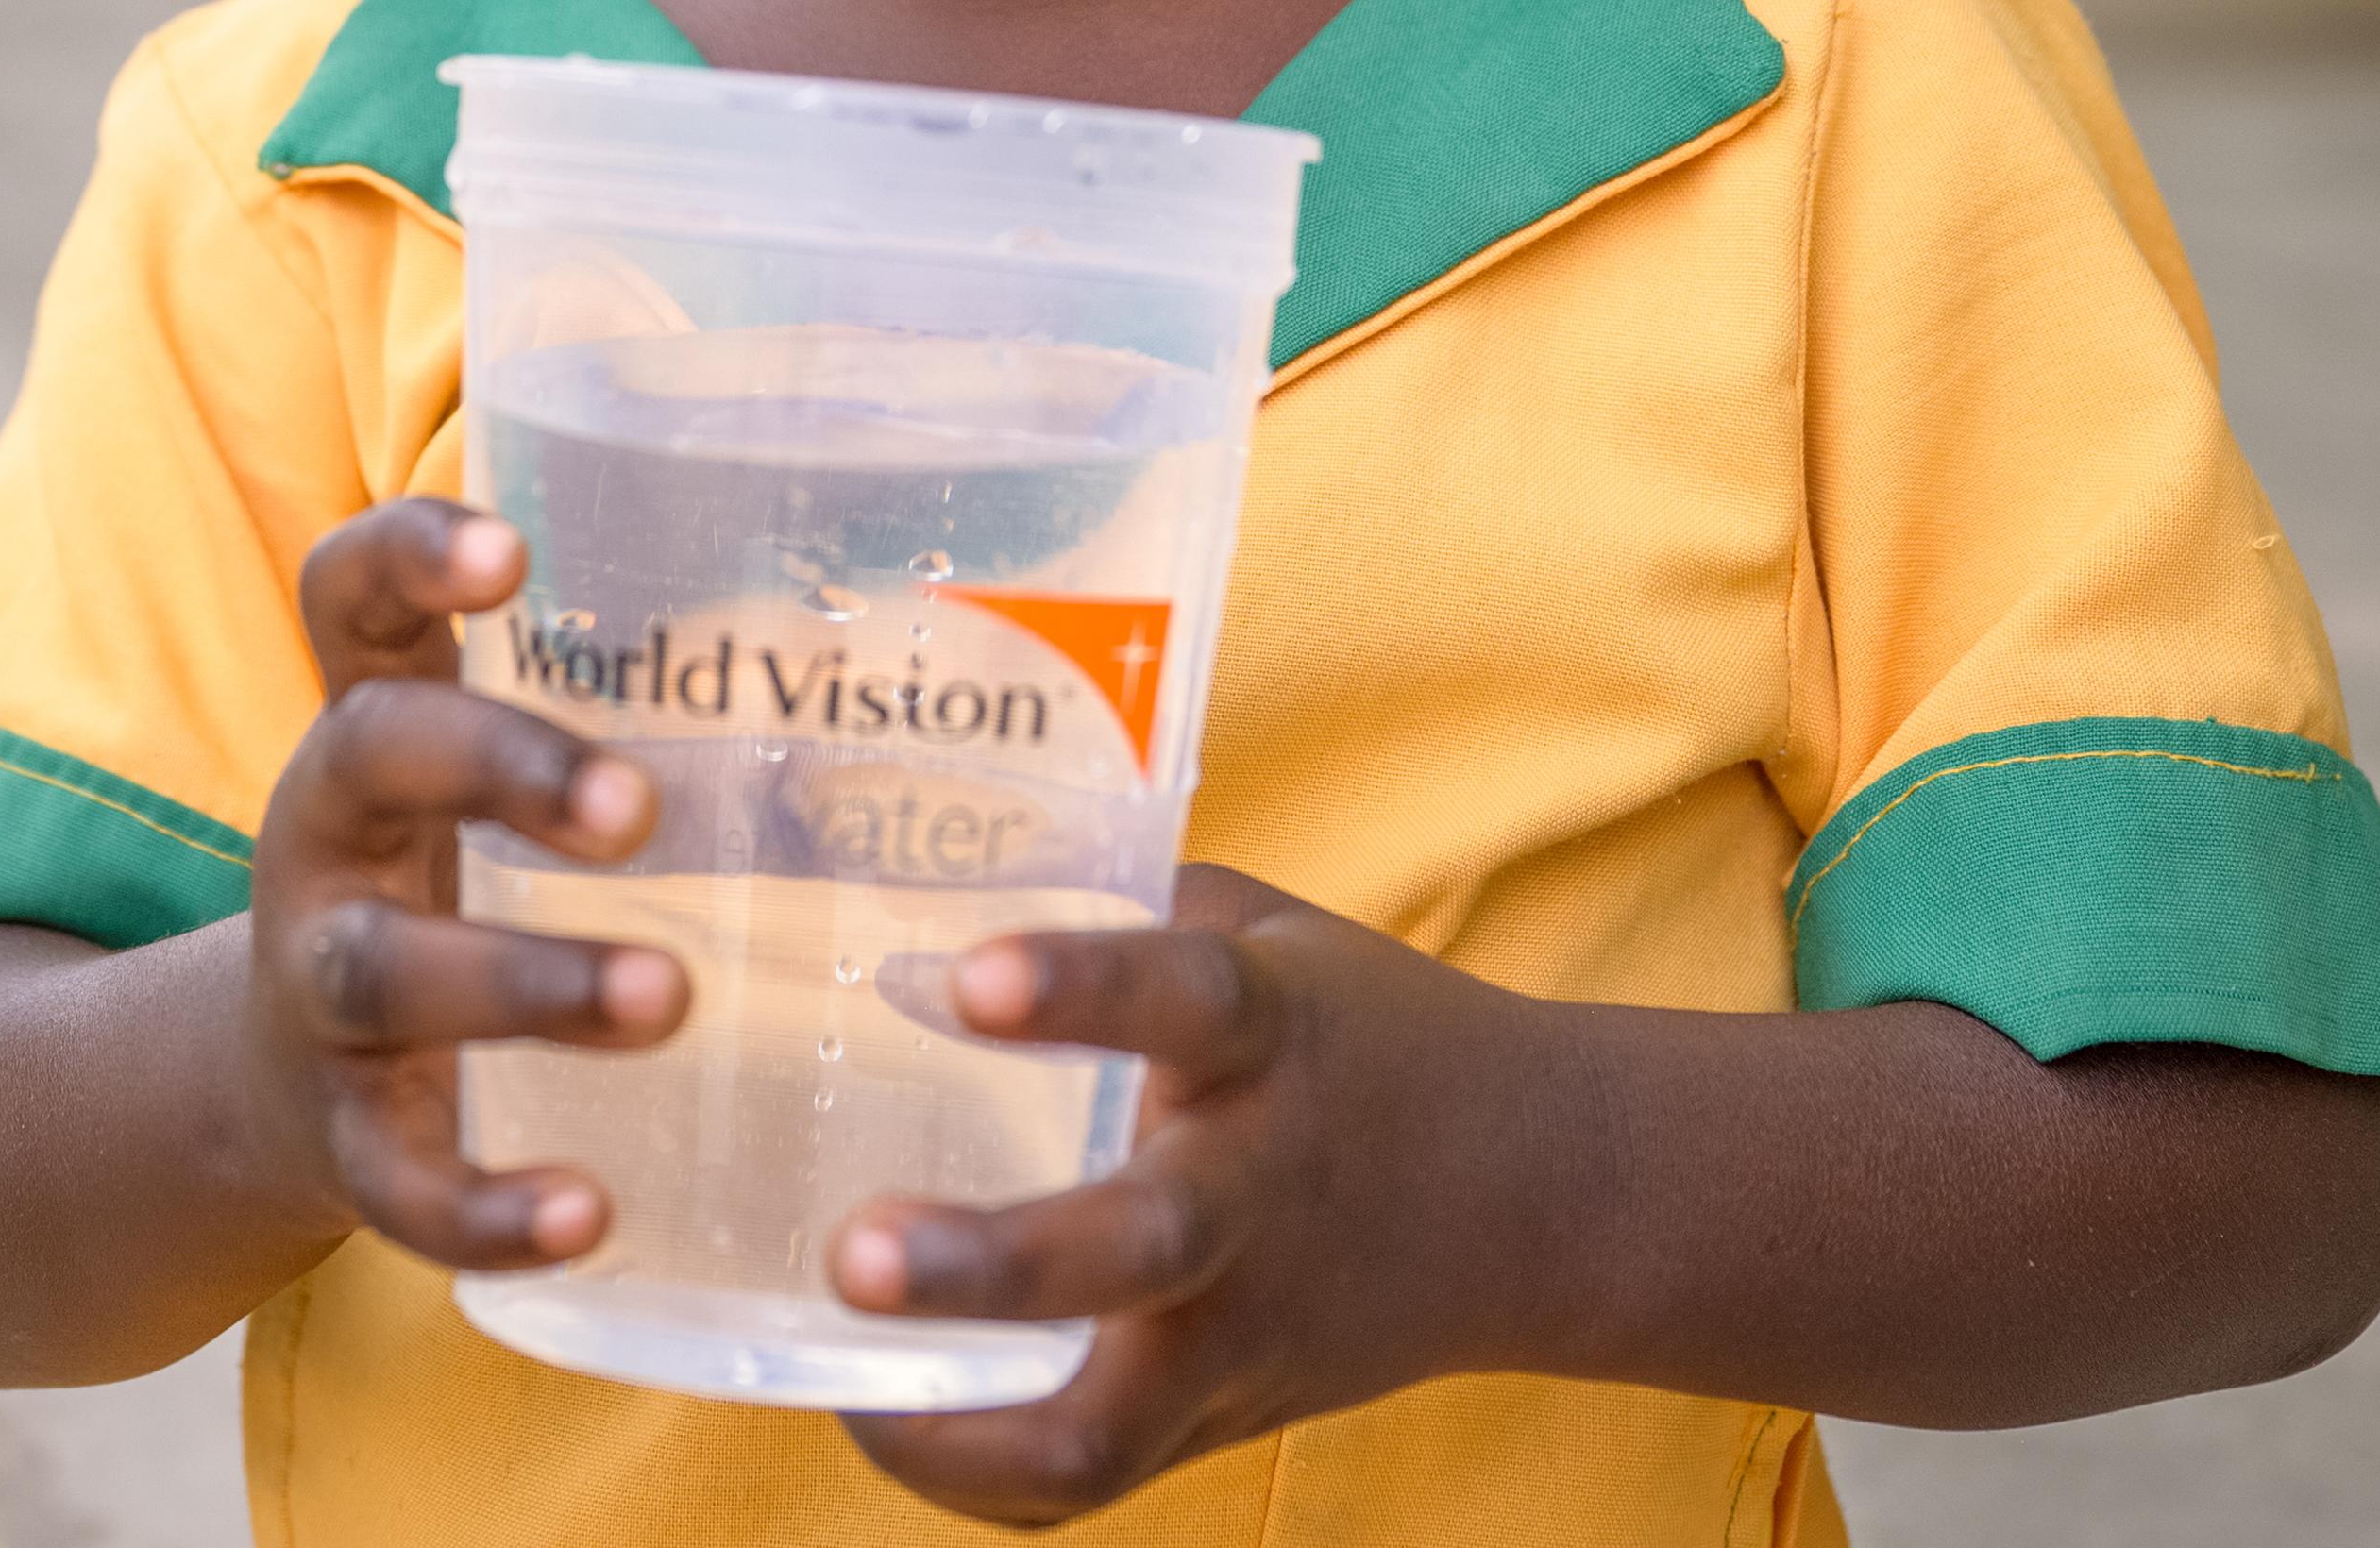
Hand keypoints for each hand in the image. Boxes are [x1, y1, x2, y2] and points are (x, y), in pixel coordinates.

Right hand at [240, 498, 688, 1271]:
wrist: (285, 1081)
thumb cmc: (469, 871)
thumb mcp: (511, 771)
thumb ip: (648, 702)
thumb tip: (899, 623)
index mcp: (381, 714)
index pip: (356, 592)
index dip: (411, 553)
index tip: (511, 550)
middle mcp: (329, 829)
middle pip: (374, 756)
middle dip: (504, 769)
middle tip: (638, 808)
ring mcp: (321, 984)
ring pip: (386, 970)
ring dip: (528, 985)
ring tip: (666, 995)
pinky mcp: (343, 1133)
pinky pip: (400, 1175)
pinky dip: (489, 1202)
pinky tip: (589, 1213)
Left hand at [825, 866, 1553, 1525]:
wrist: (1538, 1190)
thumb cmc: (1360, 1031)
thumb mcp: (1260, 932)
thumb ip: (1114, 910)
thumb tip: (917, 900)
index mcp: (1274, 1035)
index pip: (1183, 998)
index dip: (1076, 988)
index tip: (965, 975)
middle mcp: (1262, 1191)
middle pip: (1140, 1246)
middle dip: (992, 1264)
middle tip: (853, 1252)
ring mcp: (1247, 1329)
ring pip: (1111, 1421)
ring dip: (965, 1420)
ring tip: (841, 1376)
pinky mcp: (1225, 1418)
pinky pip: (1091, 1479)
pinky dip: (982, 1473)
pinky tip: (879, 1415)